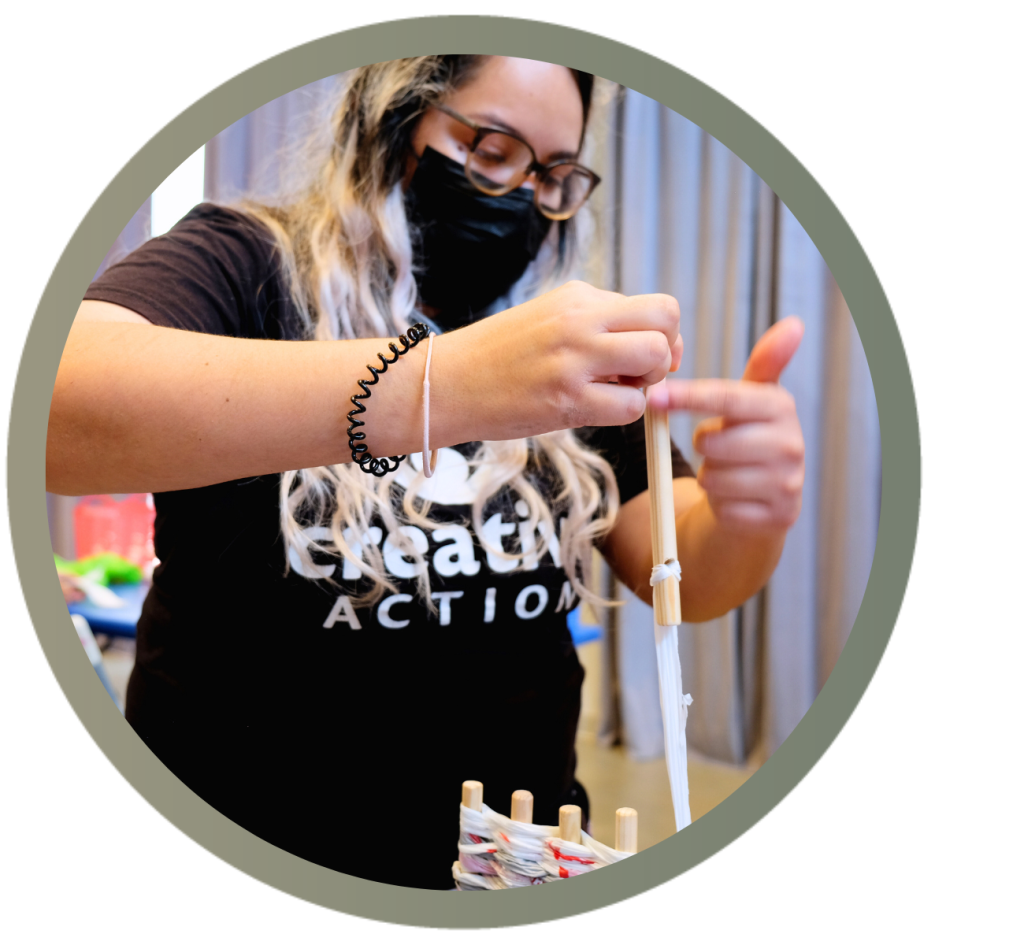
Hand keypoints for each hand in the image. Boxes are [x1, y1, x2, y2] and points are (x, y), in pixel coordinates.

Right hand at [446, 281, 682, 440]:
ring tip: (612, 392)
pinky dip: (623, 413)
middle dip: (663, 355)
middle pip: (666, 321)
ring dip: (646, 384)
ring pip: (655, 358)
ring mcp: (574, 357)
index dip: (663, 335)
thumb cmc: (497, 357)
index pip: (655, 306)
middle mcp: (580, 318)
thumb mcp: (549, 320)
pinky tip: (591, 409)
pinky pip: (631, 406)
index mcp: (578, 296)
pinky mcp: (566, 397)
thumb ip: (599, 325)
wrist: (447, 383)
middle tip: (635, 376)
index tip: (641, 357)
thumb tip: (658, 347)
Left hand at [647, 316, 805, 532]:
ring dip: (709, 475)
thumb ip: (765, 363)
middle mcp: (791, 444)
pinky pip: (723, 507)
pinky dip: (719, 503)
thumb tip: (793, 324)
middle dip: (702, 444)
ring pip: (714, 477)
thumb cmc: (748, 440)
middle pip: (714, 441)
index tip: (655, 397)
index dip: (688, 397)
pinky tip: (734, 497)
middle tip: (713, 445)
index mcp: (781, 407)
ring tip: (726, 470)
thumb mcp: (753, 401)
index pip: (727, 397)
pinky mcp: (777, 517)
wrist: (764, 500)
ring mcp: (787, 483)